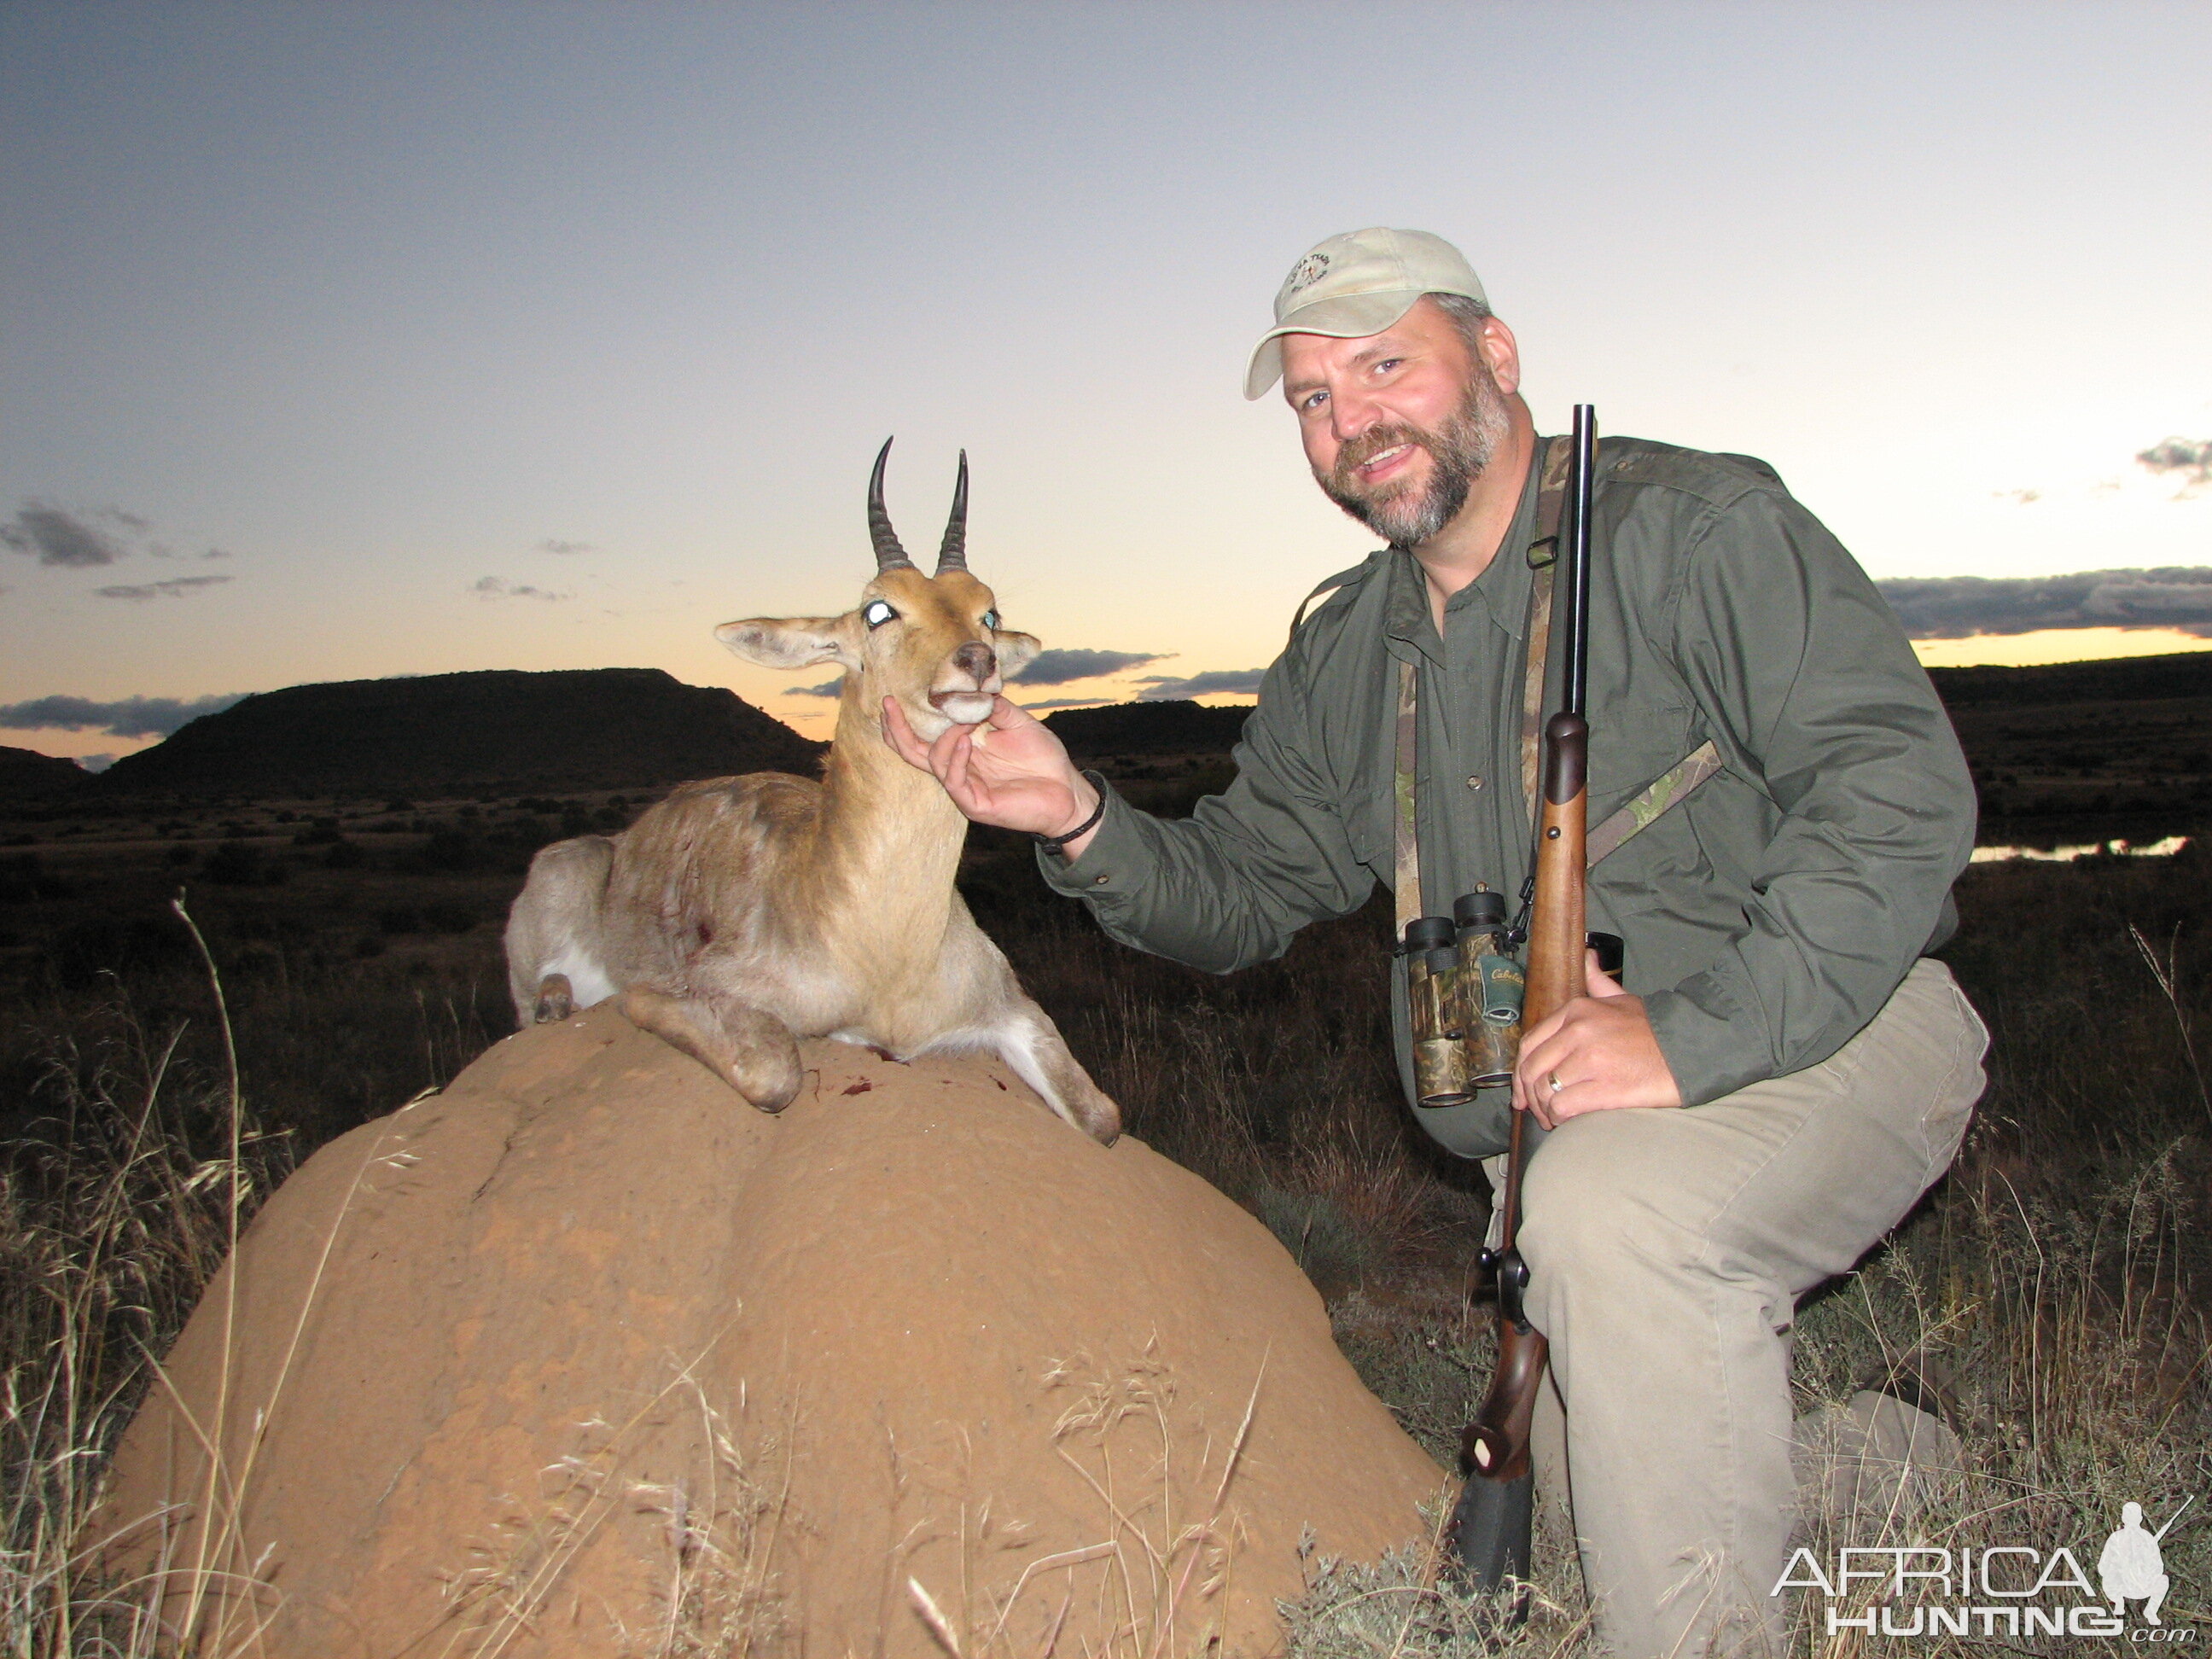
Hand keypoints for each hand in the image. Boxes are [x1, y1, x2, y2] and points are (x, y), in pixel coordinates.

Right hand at [881, 695, 1098, 841]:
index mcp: (964, 750)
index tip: (892, 698)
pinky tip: (965, 740)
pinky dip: (955, 759)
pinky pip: (953, 782)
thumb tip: (972, 688)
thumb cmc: (1044, 759)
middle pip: (913, 753)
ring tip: (964, 723)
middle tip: (887, 706)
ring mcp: (966, 787)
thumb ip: (994, 706)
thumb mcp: (1018, 722)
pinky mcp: (976, 804)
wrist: (1068, 791)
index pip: (922, 738)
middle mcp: (959, 768)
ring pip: (933, 763)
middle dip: (897, 730)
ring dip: (945, 737)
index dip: (904, 722)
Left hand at [1512, 950, 1682, 1127]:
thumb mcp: (1622, 997)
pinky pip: (1562, 1107)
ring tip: (1553, 1118)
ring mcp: (1589, 1060)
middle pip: (1532, 1069)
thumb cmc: (1656, 1029)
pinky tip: (1566, 1122)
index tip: (1523, 1088)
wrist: (1692, 1050)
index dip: (1521, 1070)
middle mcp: (1578, 1033)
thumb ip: (1598, 981)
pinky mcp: (1603, 1088)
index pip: (1530, 1043)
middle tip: (1536, 1109)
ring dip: (1544, 1109)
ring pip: (1544, 1090)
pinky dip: (1559, 1118)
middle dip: (1528, 1094)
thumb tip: (1586, 956)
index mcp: (1576, 1011)